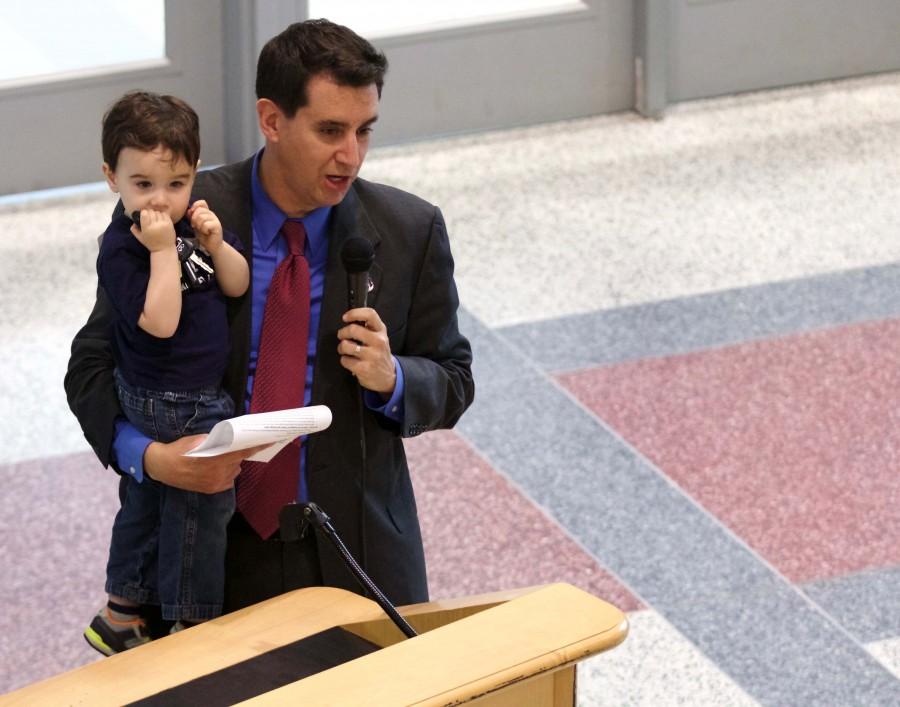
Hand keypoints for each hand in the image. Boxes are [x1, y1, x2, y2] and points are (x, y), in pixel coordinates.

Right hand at [132, 209, 175, 252]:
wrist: (164, 249)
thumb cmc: (151, 243)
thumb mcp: (140, 238)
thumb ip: (134, 229)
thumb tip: (133, 222)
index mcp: (147, 228)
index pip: (144, 213)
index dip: (144, 213)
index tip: (144, 215)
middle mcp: (155, 225)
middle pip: (151, 212)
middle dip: (149, 213)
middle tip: (150, 217)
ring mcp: (163, 224)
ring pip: (158, 212)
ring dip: (156, 214)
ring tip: (155, 219)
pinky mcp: (170, 224)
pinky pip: (165, 214)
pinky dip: (162, 215)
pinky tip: (161, 219)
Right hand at [143, 435, 266, 493]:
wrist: (162, 467)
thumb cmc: (180, 450)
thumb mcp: (197, 439)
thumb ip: (216, 440)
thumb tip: (231, 437)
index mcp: (215, 458)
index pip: (242, 452)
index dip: (256, 447)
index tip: (270, 441)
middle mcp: (218, 472)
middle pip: (239, 461)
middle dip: (238, 453)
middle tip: (233, 447)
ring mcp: (216, 483)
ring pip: (234, 470)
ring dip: (231, 464)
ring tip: (218, 459)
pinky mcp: (212, 490)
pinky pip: (228, 480)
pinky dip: (226, 474)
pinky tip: (215, 469)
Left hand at [188, 200, 223, 254]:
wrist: (212, 246)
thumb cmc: (204, 235)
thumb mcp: (195, 224)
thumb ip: (192, 217)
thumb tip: (188, 211)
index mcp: (206, 212)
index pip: (201, 202)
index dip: (195, 206)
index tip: (192, 215)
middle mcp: (211, 214)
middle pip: (200, 210)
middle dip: (194, 219)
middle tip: (195, 226)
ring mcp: (215, 220)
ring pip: (202, 217)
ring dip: (199, 225)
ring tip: (201, 230)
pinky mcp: (217, 226)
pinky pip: (207, 224)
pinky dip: (204, 229)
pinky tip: (206, 232)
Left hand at [337, 308, 395, 393]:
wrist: (389, 377)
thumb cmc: (379, 354)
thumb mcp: (380, 337)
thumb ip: (368, 328)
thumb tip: (349, 319)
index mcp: (381, 331)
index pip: (370, 314)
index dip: (354, 313)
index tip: (345, 317)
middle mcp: (379, 341)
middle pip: (353, 329)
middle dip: (342, 333)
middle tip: (342, 336)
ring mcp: (372, 355)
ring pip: (346, 345)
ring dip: (341, 347)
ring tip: (345, 350)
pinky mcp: (364, 368)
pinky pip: (345, 360)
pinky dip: (344, 360)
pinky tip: (351, 362)